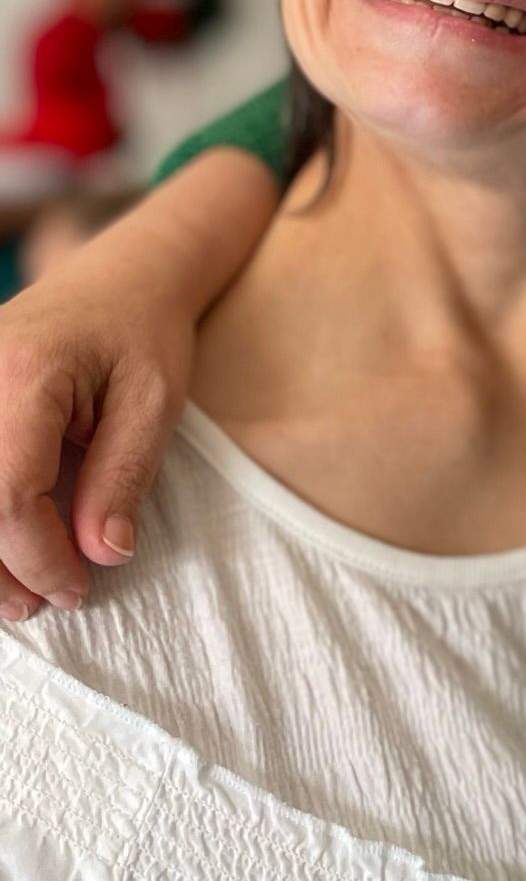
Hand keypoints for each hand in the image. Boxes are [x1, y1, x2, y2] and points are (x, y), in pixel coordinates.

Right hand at [0, 148, 278, 616]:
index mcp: (26, 373)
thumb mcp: (155, 402)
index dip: (38, 557)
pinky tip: (3, 552)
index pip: (8, 495)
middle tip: (40, 605)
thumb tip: (102, 556)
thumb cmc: (144, 333)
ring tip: (16, 594)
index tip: (77, 588)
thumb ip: (123, 478)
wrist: (120, 275)